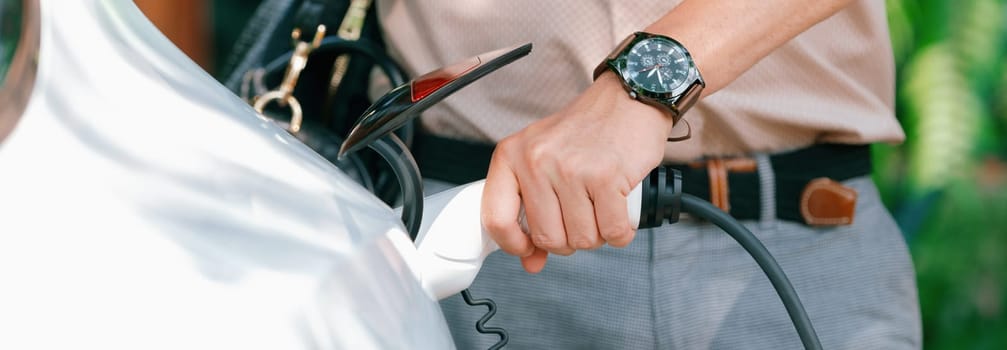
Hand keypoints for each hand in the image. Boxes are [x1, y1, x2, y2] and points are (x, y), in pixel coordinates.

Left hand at [481, 72, 673, 272]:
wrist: (627, 100)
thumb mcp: (544, 161)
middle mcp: (536, 161)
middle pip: (547, 238)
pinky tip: (619, 212)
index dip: (513, 244)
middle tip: (580, 217)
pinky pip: (612, 232)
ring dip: (597, 234)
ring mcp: (570, 169)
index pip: (495, 218)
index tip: (529, 247)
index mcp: (511, 155)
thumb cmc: (584, 132)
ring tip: (600, 208)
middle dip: (569, 239)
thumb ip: (532, 212)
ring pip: (582, 239)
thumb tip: (531, 261)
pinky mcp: (605, 177)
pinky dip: (620, 232)